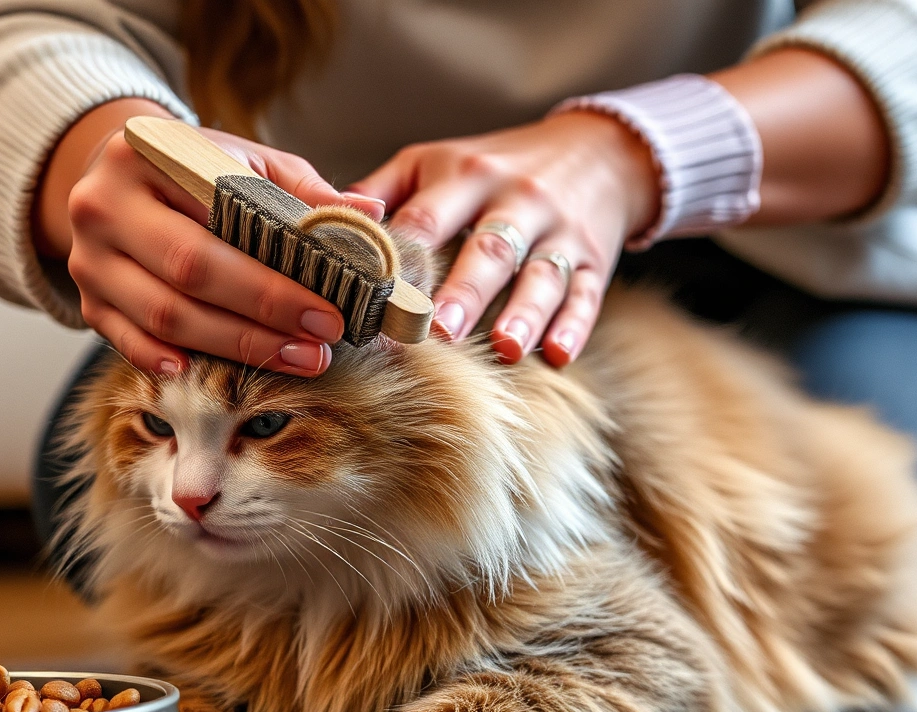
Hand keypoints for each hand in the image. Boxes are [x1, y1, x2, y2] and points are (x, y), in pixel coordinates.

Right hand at [34, 98, 386, 375]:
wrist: (116, 174)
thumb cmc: (193, 170)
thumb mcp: (244, 159)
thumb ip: (301, 189)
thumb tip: (368, 216)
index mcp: (146, 152)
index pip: (220, 217)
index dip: (278, 271)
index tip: (331, 307)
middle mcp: (104, 203)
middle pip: (190, 272)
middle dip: (264, 316)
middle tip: (320, 342)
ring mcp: (89, 256)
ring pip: (163, 316)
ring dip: (235, 346)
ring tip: (295, 358)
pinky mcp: (87, 298)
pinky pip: (126, 341)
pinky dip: (167, 360)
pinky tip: (207, 371)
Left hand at [350, 111, 659, 365]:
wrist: (597, 152)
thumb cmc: (497, 165)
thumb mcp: (438, 160)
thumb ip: (382, 191)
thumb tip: (318, 223)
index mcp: (467, 177)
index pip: (428, 219)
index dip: (400, 260)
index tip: (372, 301)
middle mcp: (517, 202)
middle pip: (489, 249)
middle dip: (464, 291)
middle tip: (436, 331)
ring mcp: (560, 233)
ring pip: (542, 275)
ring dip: (524, 313)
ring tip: (504, 348)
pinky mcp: (596, 261)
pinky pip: (586, 295)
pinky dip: (574, 326)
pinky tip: (557, 355)